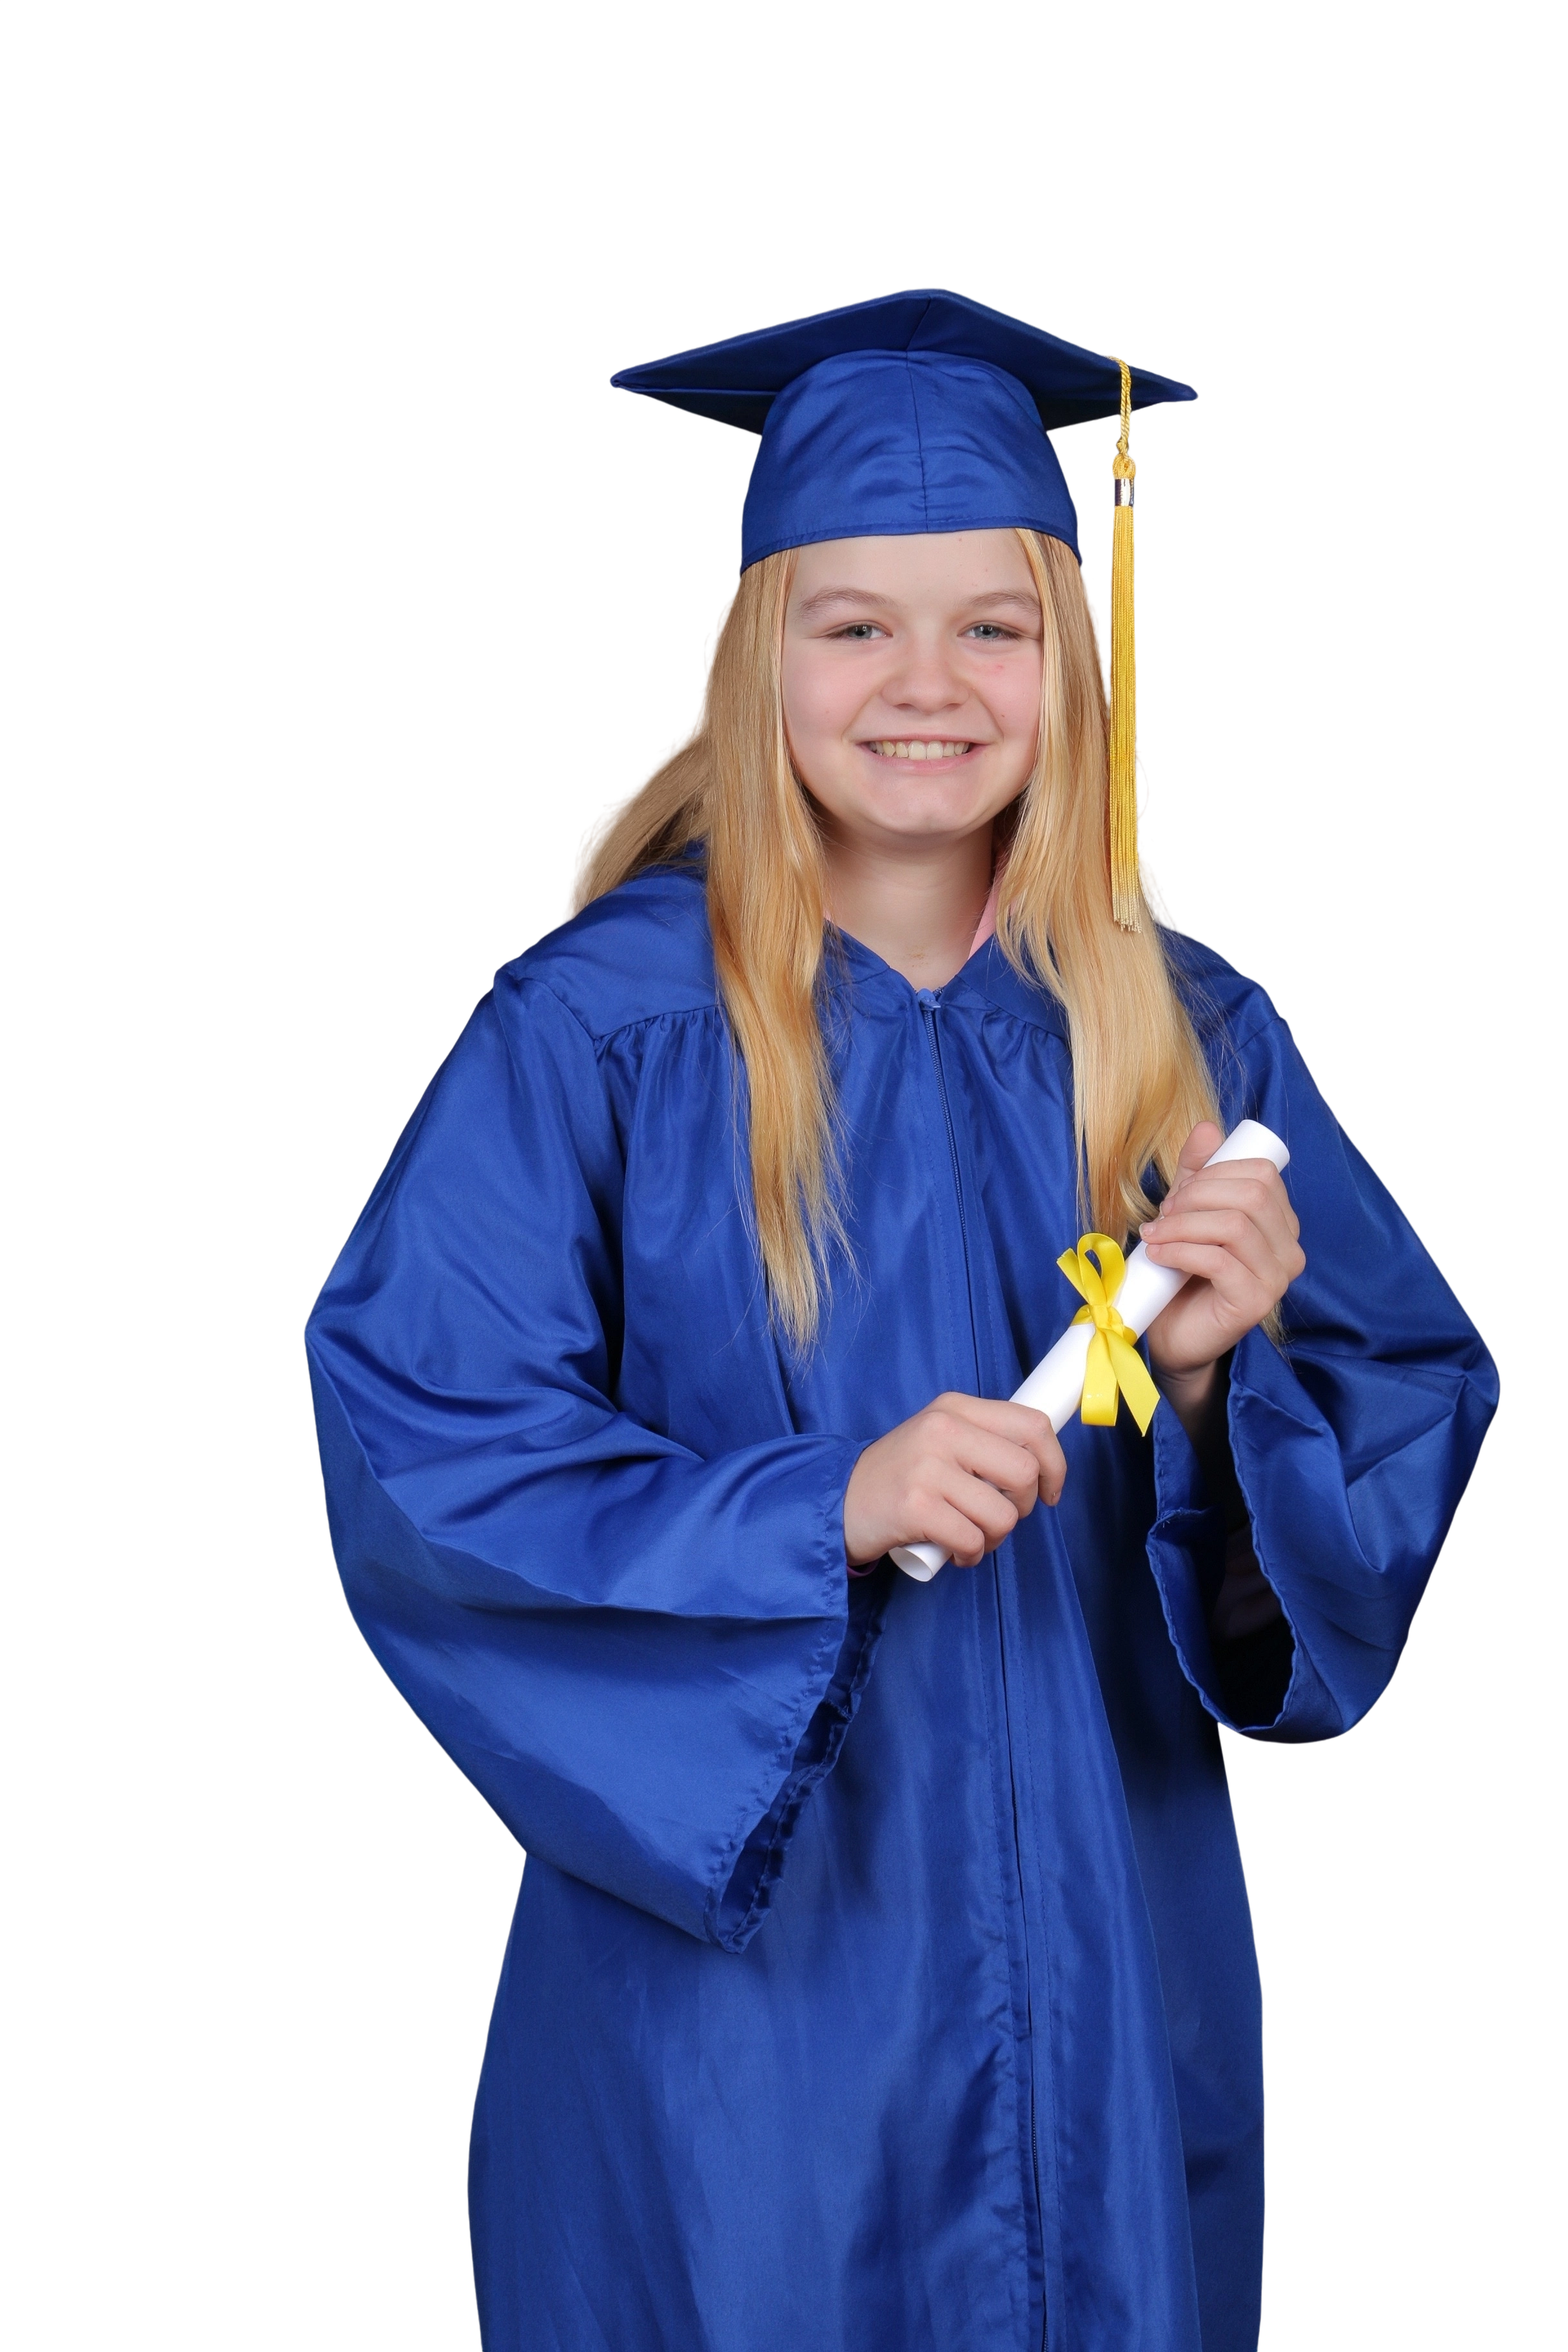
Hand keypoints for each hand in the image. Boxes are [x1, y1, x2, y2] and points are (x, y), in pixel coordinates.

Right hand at [844, 1393, 1065, 1568]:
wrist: (838, 1500)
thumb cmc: (900, 1476)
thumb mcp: (939, 1440)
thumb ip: (984, 1442)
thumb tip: (1041, 1467)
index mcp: (954, 1408)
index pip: (1031, 1425)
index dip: (1055, 1464)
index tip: (1050, 1491)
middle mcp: (943, 1430)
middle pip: (1024, 1472)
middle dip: (1023, 1507)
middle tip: (998, 1517)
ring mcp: (928, 1467)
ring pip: (1002, 1514)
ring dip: (994, 1538)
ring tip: (970, 1536)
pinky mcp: (915, 1506)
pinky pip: (972, 1540)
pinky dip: (970, 1554)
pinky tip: (954, 1550)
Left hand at [1140, 1120, 1304, 1419]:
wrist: (1172, 1335)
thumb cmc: (1181, 1272)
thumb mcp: (1186, 1213)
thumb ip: (1199, 1172)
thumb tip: (1207, 1129)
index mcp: (1280, 1222)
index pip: (1262, 1174)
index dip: (1214, 1174)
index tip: (1178, 1194)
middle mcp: (1289, 1249)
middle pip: (1252, 1195)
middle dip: (1198, 1196)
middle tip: (1163, 1215)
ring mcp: (1277, 1278)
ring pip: (1235, 1225)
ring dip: (1184, 1224)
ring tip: (1155, 1235)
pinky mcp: (1255, 1303)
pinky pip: (1220, 1260)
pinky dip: (1181, 1250)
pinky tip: (1159, 1254)